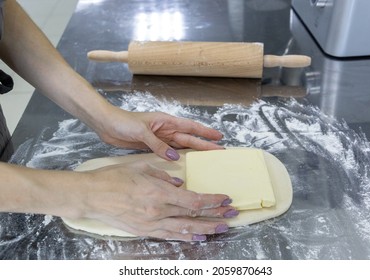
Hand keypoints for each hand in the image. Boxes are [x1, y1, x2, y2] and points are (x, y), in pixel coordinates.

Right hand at [79, 161, 237, 240]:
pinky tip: (197, 238)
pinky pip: (169, 236)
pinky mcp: (144, 231)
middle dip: (215, 215)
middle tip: (232, 215)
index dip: (212, 201)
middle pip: (193, 215)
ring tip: (221, 229)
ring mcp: (151, 223)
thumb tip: (179, 182)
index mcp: (159, 192)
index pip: (193, 199)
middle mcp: (158, 210)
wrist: (91, 196)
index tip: (225, 199)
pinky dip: (185, 237)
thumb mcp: (140, 168)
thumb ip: (162, 175)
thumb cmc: (113, 178)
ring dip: (206, 229)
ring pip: (185, 229)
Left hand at [95, 107, 223, 159]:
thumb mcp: (141, 131)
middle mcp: (165, 130)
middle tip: (219, 151)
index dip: (205, 132)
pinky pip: (168, 152)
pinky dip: (177, 157)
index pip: (190, 127)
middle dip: (204, 144)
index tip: (219, 137)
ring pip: (181, 146)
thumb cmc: (122, 121)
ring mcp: (159, 138)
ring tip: (206, 158)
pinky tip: (184, 162)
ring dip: (193, 151)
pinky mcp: (151, 146)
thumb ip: (158, 144)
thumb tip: (175, 157)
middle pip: (189, 138)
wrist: (106, 124)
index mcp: (165, 122)